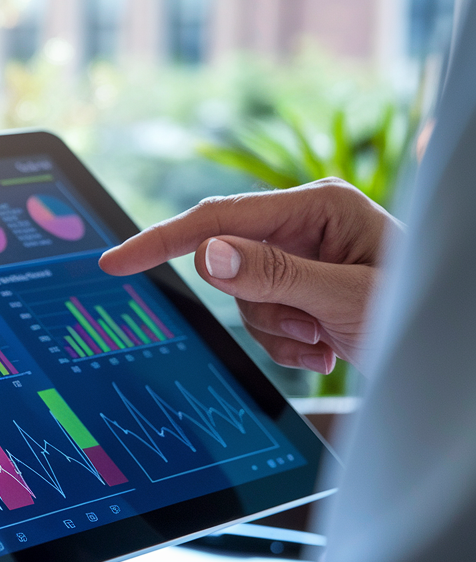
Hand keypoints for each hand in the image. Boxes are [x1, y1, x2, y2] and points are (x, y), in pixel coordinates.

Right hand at [98, 178, 401, 371]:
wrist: (447, 356)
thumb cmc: (414, 310)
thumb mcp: (344, 297)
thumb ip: (273, 275)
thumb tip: (207, 254)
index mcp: (318, 205)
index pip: (220, 217)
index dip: (163, 240)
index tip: (118, 261)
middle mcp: (306, 224)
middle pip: (230, 263)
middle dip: (260, 306)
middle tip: (307, 326)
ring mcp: (302, 256)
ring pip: (244, 299)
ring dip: (279, 331)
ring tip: (327, 341)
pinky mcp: (300, 286)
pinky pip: (261, 317)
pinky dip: (288, 343)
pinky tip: (327, 347)